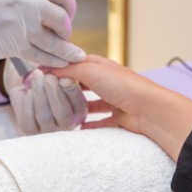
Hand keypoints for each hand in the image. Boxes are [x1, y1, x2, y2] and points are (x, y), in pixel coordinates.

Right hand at [0, 0, 85, 75]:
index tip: (67, 16)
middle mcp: (25, 1)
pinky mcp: (14, 44)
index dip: (69, 6)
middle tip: (63, 38)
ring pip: (55, 40)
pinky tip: (58, 63)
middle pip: (62, 17)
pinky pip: (42, 54)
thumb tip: (51, 12)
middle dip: (67, 31)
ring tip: (71, 57)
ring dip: (66, 50)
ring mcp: (20, 23)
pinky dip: (53, 60)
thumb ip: (27, 0)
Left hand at [4, 60, 86, 133]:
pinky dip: (29, 103)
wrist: (26, 80)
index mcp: (79, 111)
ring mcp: (47, 129)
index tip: (65, 78)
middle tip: (49, 76)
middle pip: (63, 115)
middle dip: (55, 93)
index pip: (79, 105)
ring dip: (40, 95)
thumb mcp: (59, 71)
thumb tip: (71, 67)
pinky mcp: (29, 129)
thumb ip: (67, 72)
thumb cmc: (47, 75)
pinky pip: (29, 120)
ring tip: (37, 77)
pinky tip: (29, 91)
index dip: (72, 92)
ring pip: (45, 116)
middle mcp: (66, 124)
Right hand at [48, 55, 191, 161]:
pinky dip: (90, 124)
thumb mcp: (91, 70)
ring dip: (78, 106)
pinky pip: (101, 122)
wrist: (149, 109)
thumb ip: (70, 68)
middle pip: (84, 82)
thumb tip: (49, 67)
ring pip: (92, 103)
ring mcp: (114, 99)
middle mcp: (108, 81)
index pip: (77, 62)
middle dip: (68, 86)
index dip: (60, 66)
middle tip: (48, 93)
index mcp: (102, 65)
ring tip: (61, 112)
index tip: (42, 73)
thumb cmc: (123, 85)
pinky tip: (78, 128)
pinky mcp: (119, 117)